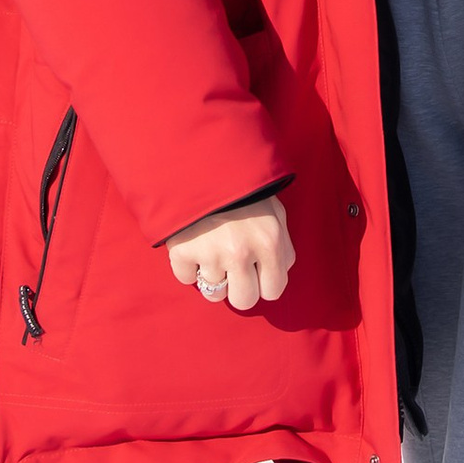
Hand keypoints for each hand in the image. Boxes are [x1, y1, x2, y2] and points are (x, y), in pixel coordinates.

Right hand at [165, 199, 294, 310]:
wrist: (199, 162)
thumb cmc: (242, 188)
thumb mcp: (274, 210)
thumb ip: (281, 245)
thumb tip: (277, 273)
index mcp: (270, 242)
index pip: (273, 291)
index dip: (264, 282)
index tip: (256, 270)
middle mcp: (241, 252)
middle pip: (244, 300)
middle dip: (240, 288)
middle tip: (233, 268)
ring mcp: (210, 254)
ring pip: (214, 293)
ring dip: (213, 276)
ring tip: (212, 250)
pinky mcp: (182, 251)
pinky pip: (186, 279)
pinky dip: (188, 267)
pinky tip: (194, 245)